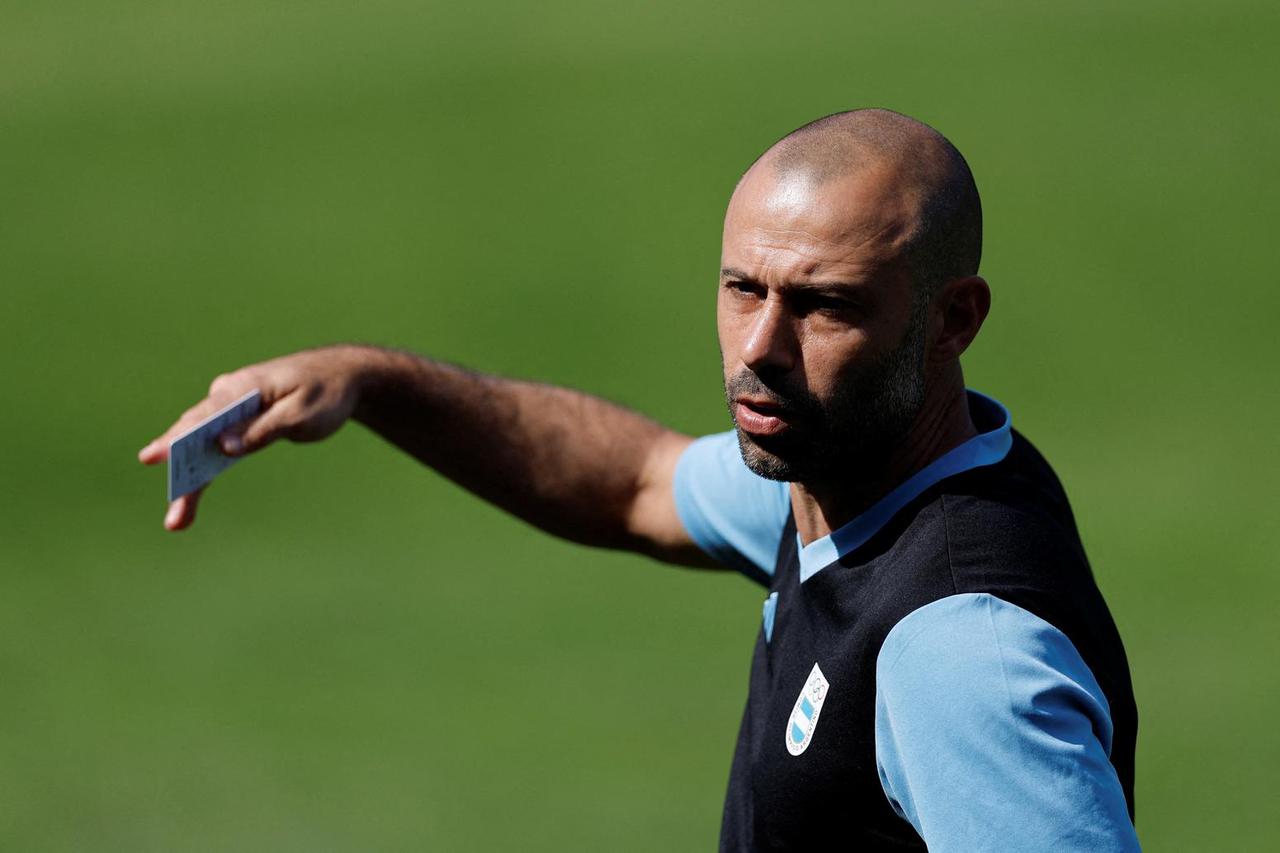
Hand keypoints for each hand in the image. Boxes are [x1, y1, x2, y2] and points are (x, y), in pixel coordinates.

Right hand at [137, 345, 368, 530]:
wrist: (344, 376)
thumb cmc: (325, 392)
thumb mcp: (300, 414)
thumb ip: (263, 429)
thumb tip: (223, 447)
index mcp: (243, 386)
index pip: (206, 415)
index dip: (178, 439)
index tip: (154, 457)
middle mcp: (229, 392)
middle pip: (196, 434)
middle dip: (181, 473)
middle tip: (172, 514)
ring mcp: (231, 406)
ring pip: (201, 443)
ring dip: (189, 480)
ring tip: (177, 521)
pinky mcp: (239, 420)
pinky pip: (217, 446)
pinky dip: (207, 470)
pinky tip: (190, 498)